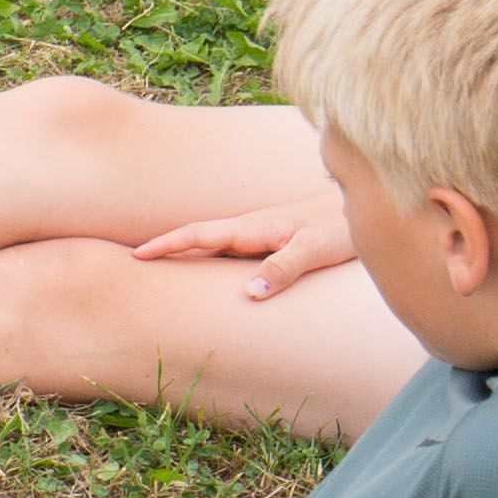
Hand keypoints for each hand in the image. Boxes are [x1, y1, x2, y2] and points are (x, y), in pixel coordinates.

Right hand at [130, 196, 355, 299]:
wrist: (362, 204)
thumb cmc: (341, 227)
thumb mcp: (315, 250)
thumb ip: (284, 268)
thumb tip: (249, 294)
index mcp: (253, 228)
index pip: (199, 235)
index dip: (167, 244)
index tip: (138, 255)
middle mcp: (250, 228)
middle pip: (198, 236)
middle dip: (166, 246)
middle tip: (135, 260)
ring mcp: (260, 232)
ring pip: (214, 242)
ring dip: (186, 250)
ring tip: (161, 265)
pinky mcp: (271, 239)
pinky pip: (231, 248)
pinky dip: (210, 254)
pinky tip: (210, 265)